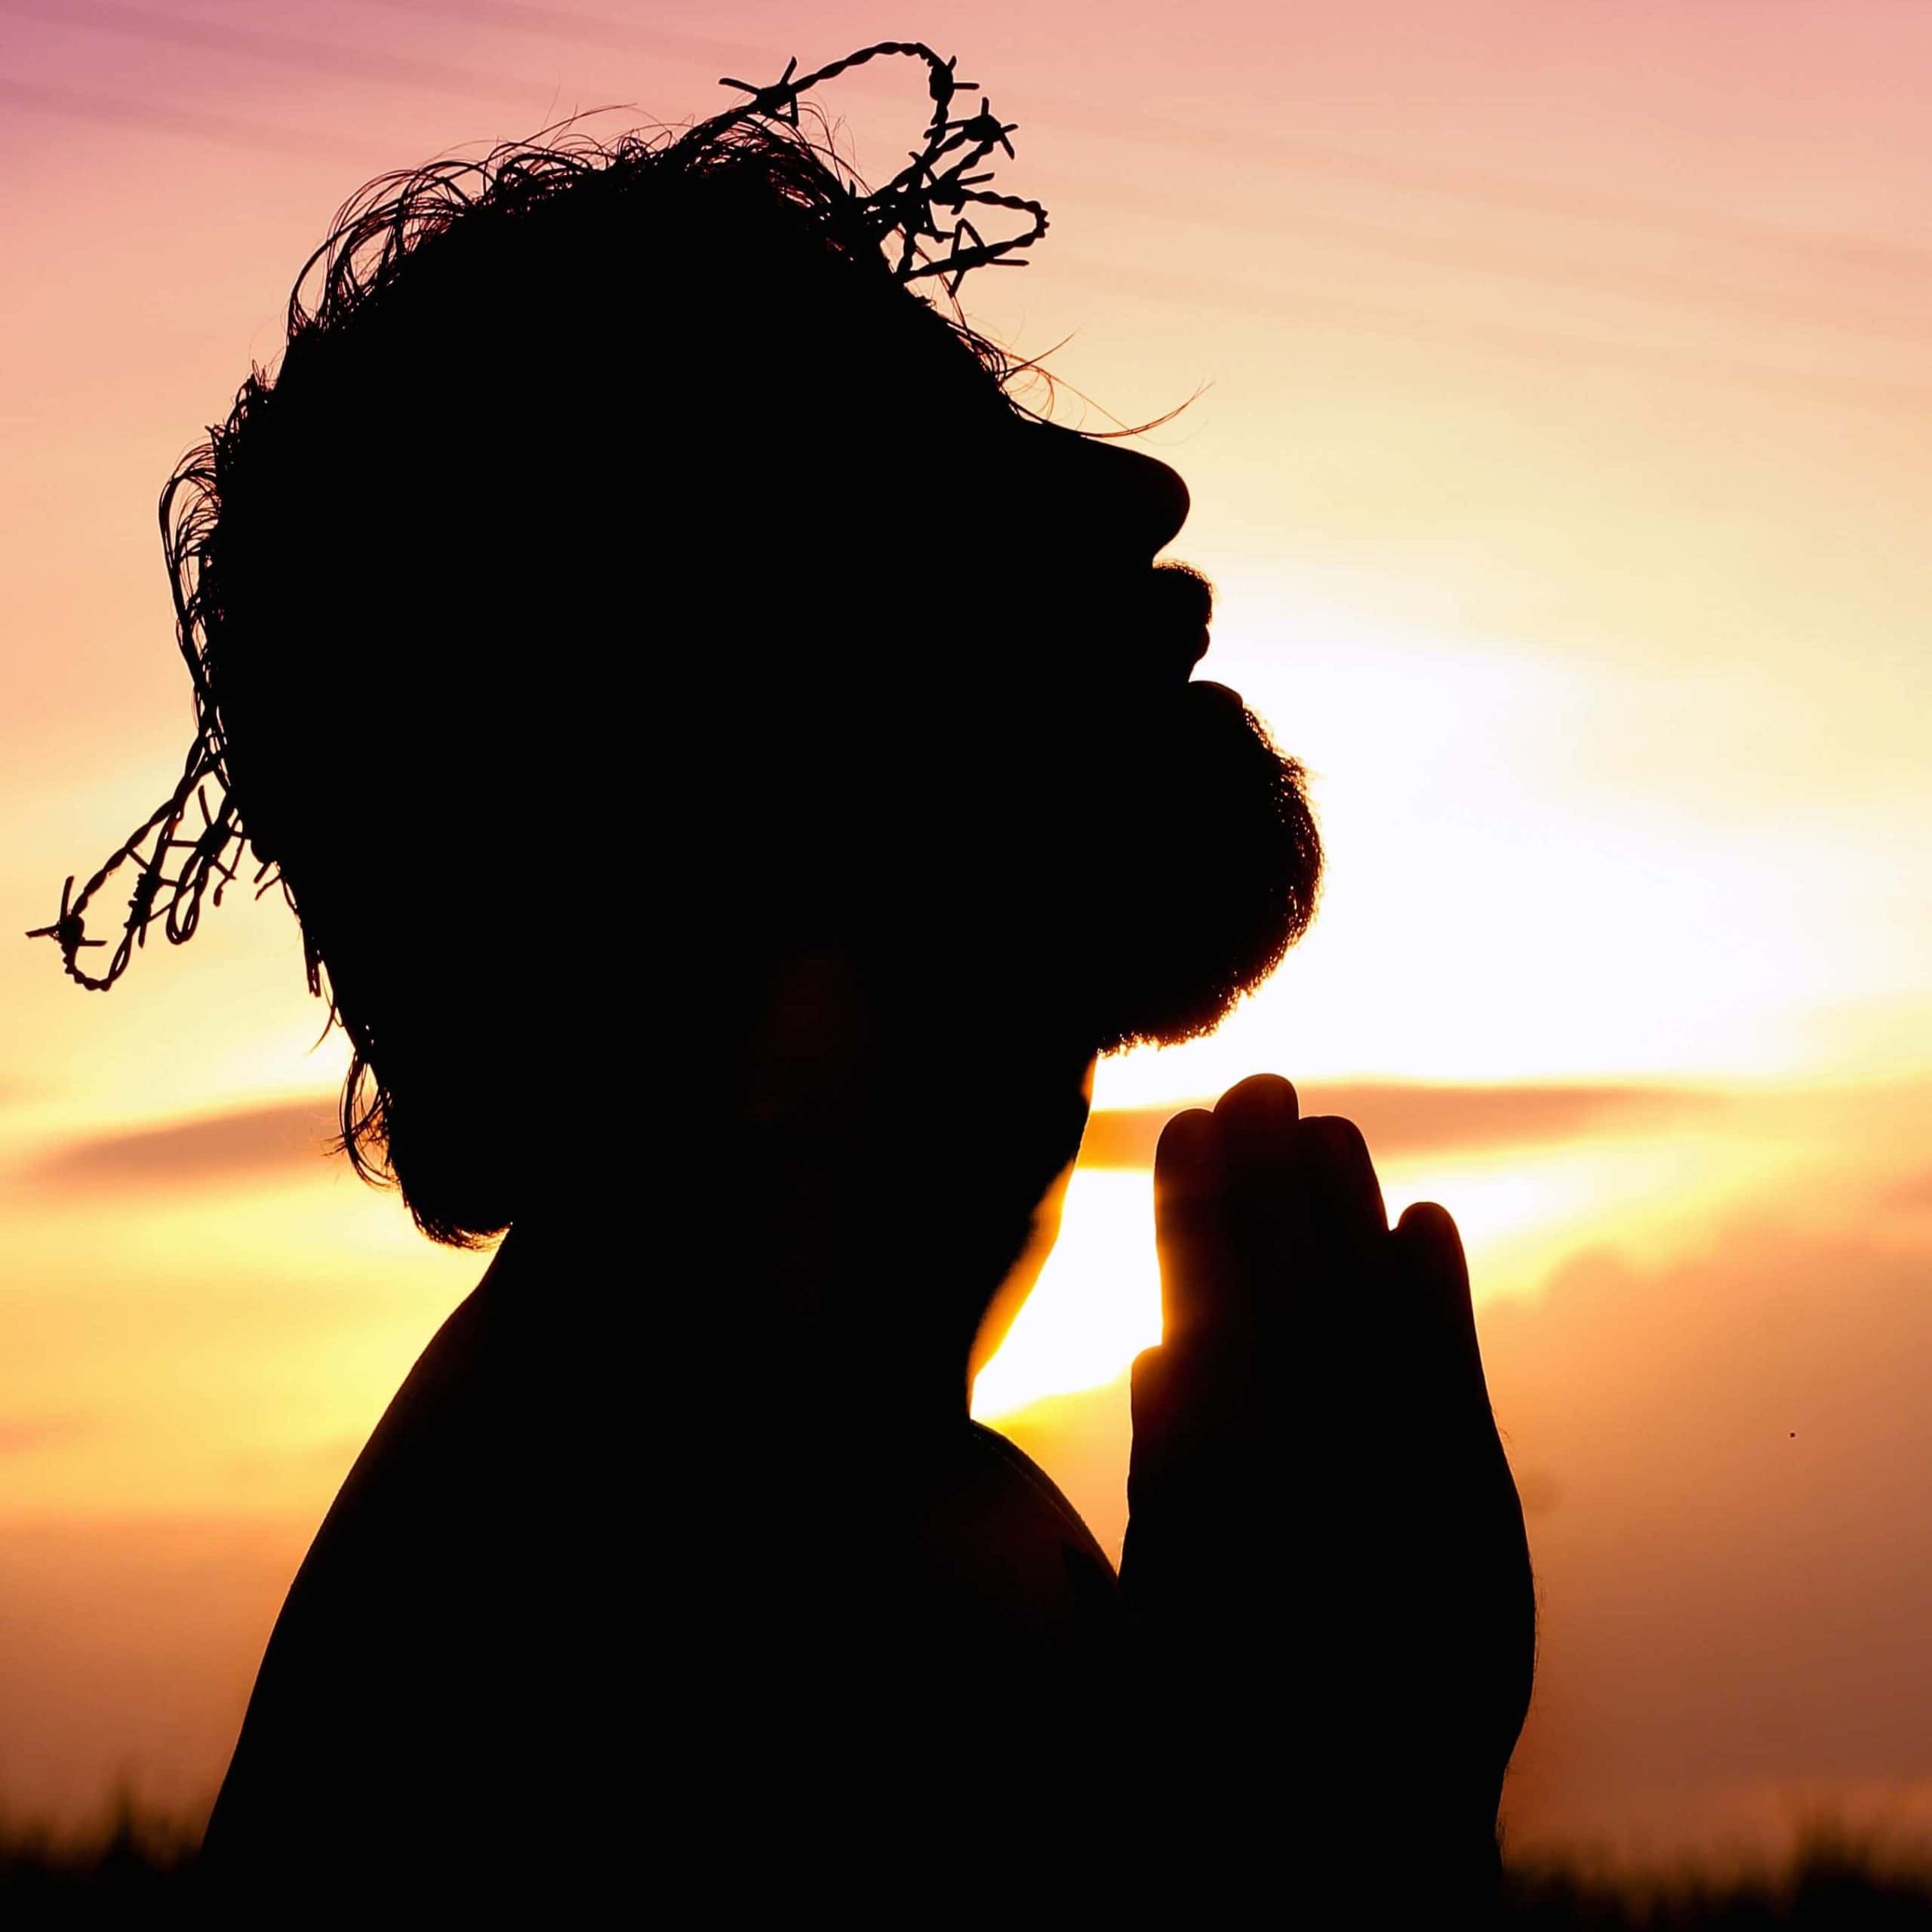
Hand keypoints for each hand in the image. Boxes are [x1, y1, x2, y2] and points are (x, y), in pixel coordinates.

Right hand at [1121, 1074, 1533, 1873]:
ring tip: (1333, 1132)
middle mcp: (1320, 1490)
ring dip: (1355, 1220)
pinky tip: (1428, 1227)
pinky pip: (1461, 1392)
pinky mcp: (1481, 1537)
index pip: (1209, 1322)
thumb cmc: (1214, 1742)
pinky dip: (1446, 1306)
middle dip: (1277, 1187)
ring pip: (1381, 1329)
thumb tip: (1155, 1350)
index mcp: (1221, 1502)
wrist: (1351, 1856)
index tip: (1186, 1126)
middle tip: (1260, 1083)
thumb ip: (1162, 1481)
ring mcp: (1410, 1511)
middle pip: (1301, 1303)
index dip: (1197, 1216)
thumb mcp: (1156, 1612)